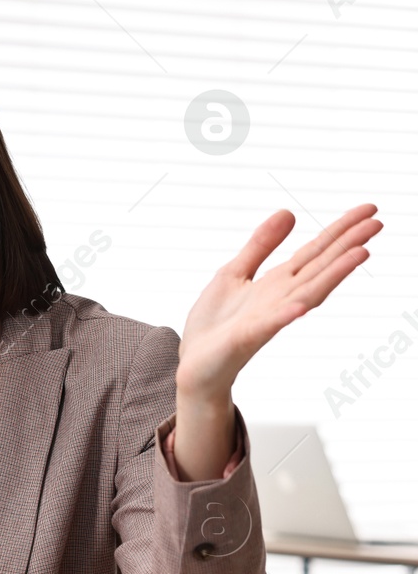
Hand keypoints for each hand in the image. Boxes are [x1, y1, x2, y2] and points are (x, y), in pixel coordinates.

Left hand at [177, 204, 380, 400]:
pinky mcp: (247, 337)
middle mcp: (281, 298)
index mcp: (277, 282)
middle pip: (320, 267)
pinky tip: (299, 307)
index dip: (339, 230)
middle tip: (378, 223)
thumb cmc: (216, 323)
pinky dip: (285, 315)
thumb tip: (288, 212)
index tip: (368, 210)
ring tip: (360, 253)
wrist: (195, 363)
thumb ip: (260, 246)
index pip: (315, 252)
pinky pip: (269, 325)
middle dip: (347, 245)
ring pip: (307, 293)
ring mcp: (268, 318)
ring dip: (333, 274)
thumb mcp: (234, 272)